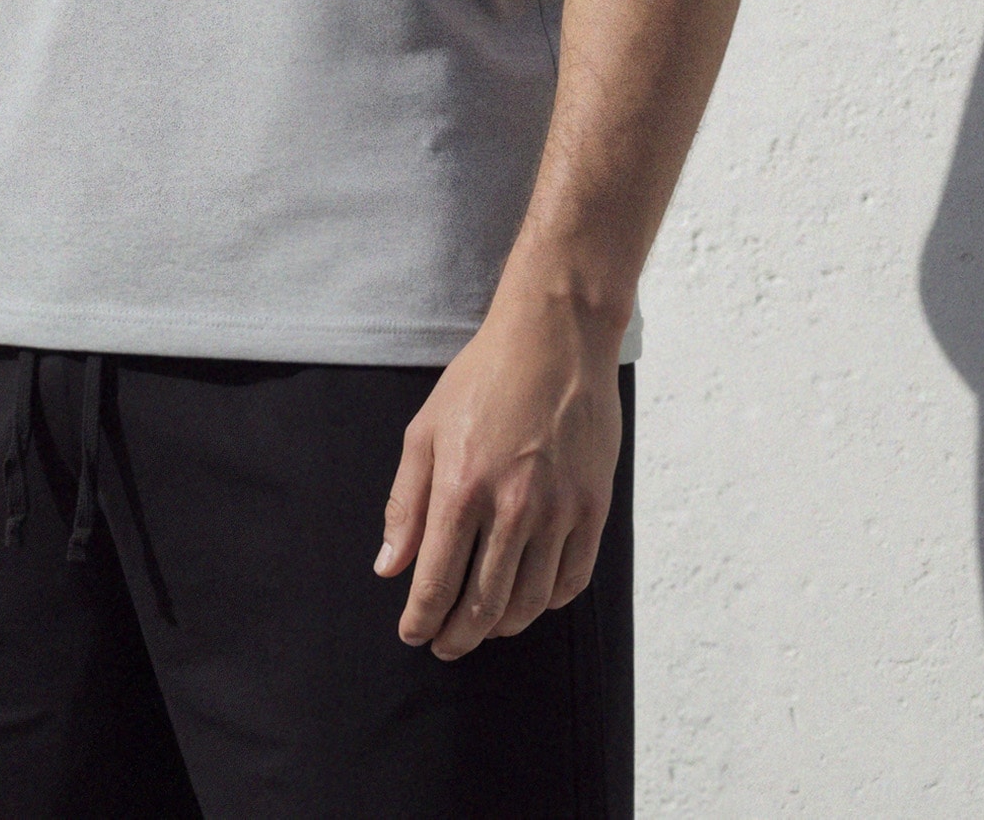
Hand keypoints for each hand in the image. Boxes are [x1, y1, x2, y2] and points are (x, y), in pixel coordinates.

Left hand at [375, 293, 622, 658]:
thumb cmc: (483, 378)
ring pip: (531, 602)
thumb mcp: (426, 429)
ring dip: (502, 625)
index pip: (437, 582)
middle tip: (446, 644)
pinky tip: (531, 598)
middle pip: (483, 604)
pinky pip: (572, 579)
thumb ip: (406, 503)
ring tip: (484, 626)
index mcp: (462, 487)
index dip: (421, 619)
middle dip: (458, 636)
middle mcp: (513, 506)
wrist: (555, 339)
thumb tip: (389, 566)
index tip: (413, 633)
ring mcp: (559, 510)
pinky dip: (549, 601)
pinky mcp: (594, 507)